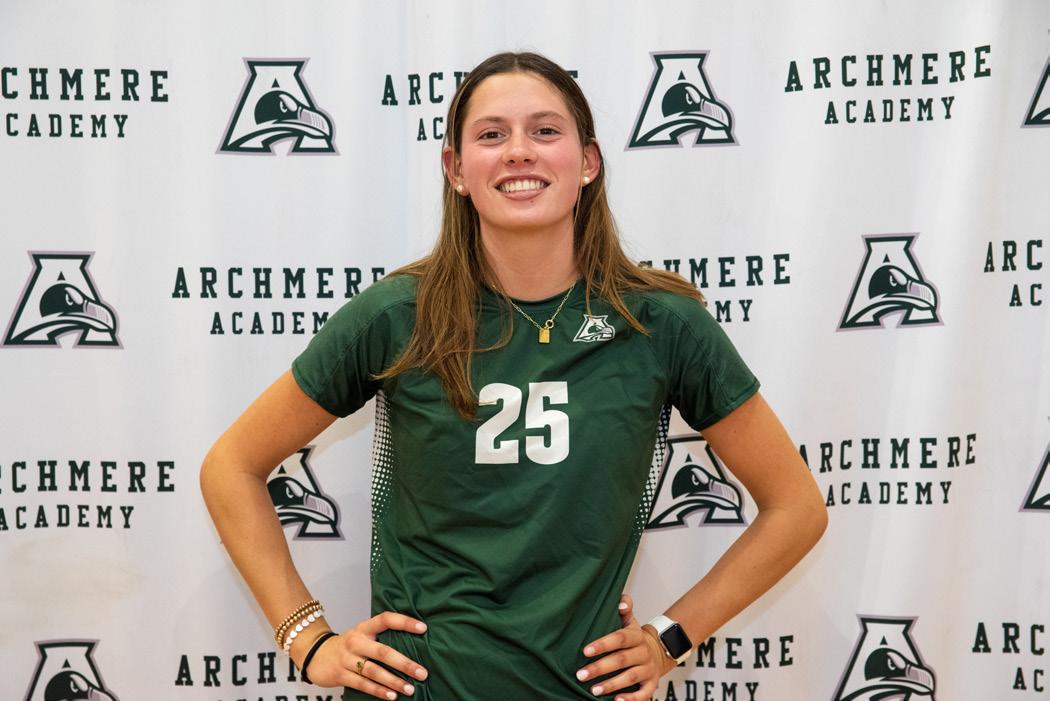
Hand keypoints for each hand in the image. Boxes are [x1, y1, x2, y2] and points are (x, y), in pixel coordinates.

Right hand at [301, 612, 428, 697]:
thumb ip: (381, 637)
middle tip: (422, 673)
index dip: (405, 622)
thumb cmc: (349, 645)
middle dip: (404, 664)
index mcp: (364, 627)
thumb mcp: (362, 635)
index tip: (423, 628)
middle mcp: (356, 641)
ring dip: (394, 681)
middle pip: (383, 652)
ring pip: (374, 671)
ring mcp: (347, 659)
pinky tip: (392, 696)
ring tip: (410, 689)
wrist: (315, 655)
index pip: (386, 619)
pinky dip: (378, 691)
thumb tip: (415, 645)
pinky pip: (363, 684)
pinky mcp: (341, 675)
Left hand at [576, 595, 676, 699]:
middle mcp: (643, 652)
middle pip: (621, 660)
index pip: (619, 638)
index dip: (603, 644)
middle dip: (600, 668)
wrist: (659, 651)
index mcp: (636, 636)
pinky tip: (616, 700)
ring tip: (593, 690)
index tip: (585, 651)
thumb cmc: (634, 638)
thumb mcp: (630, 621)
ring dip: (612, 684)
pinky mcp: (652, 684)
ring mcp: (648, 669)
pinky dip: (631, 699)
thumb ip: (624, 608)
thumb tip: (621, 603)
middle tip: (581, 674)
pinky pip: (644, 694)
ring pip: (630, 677)